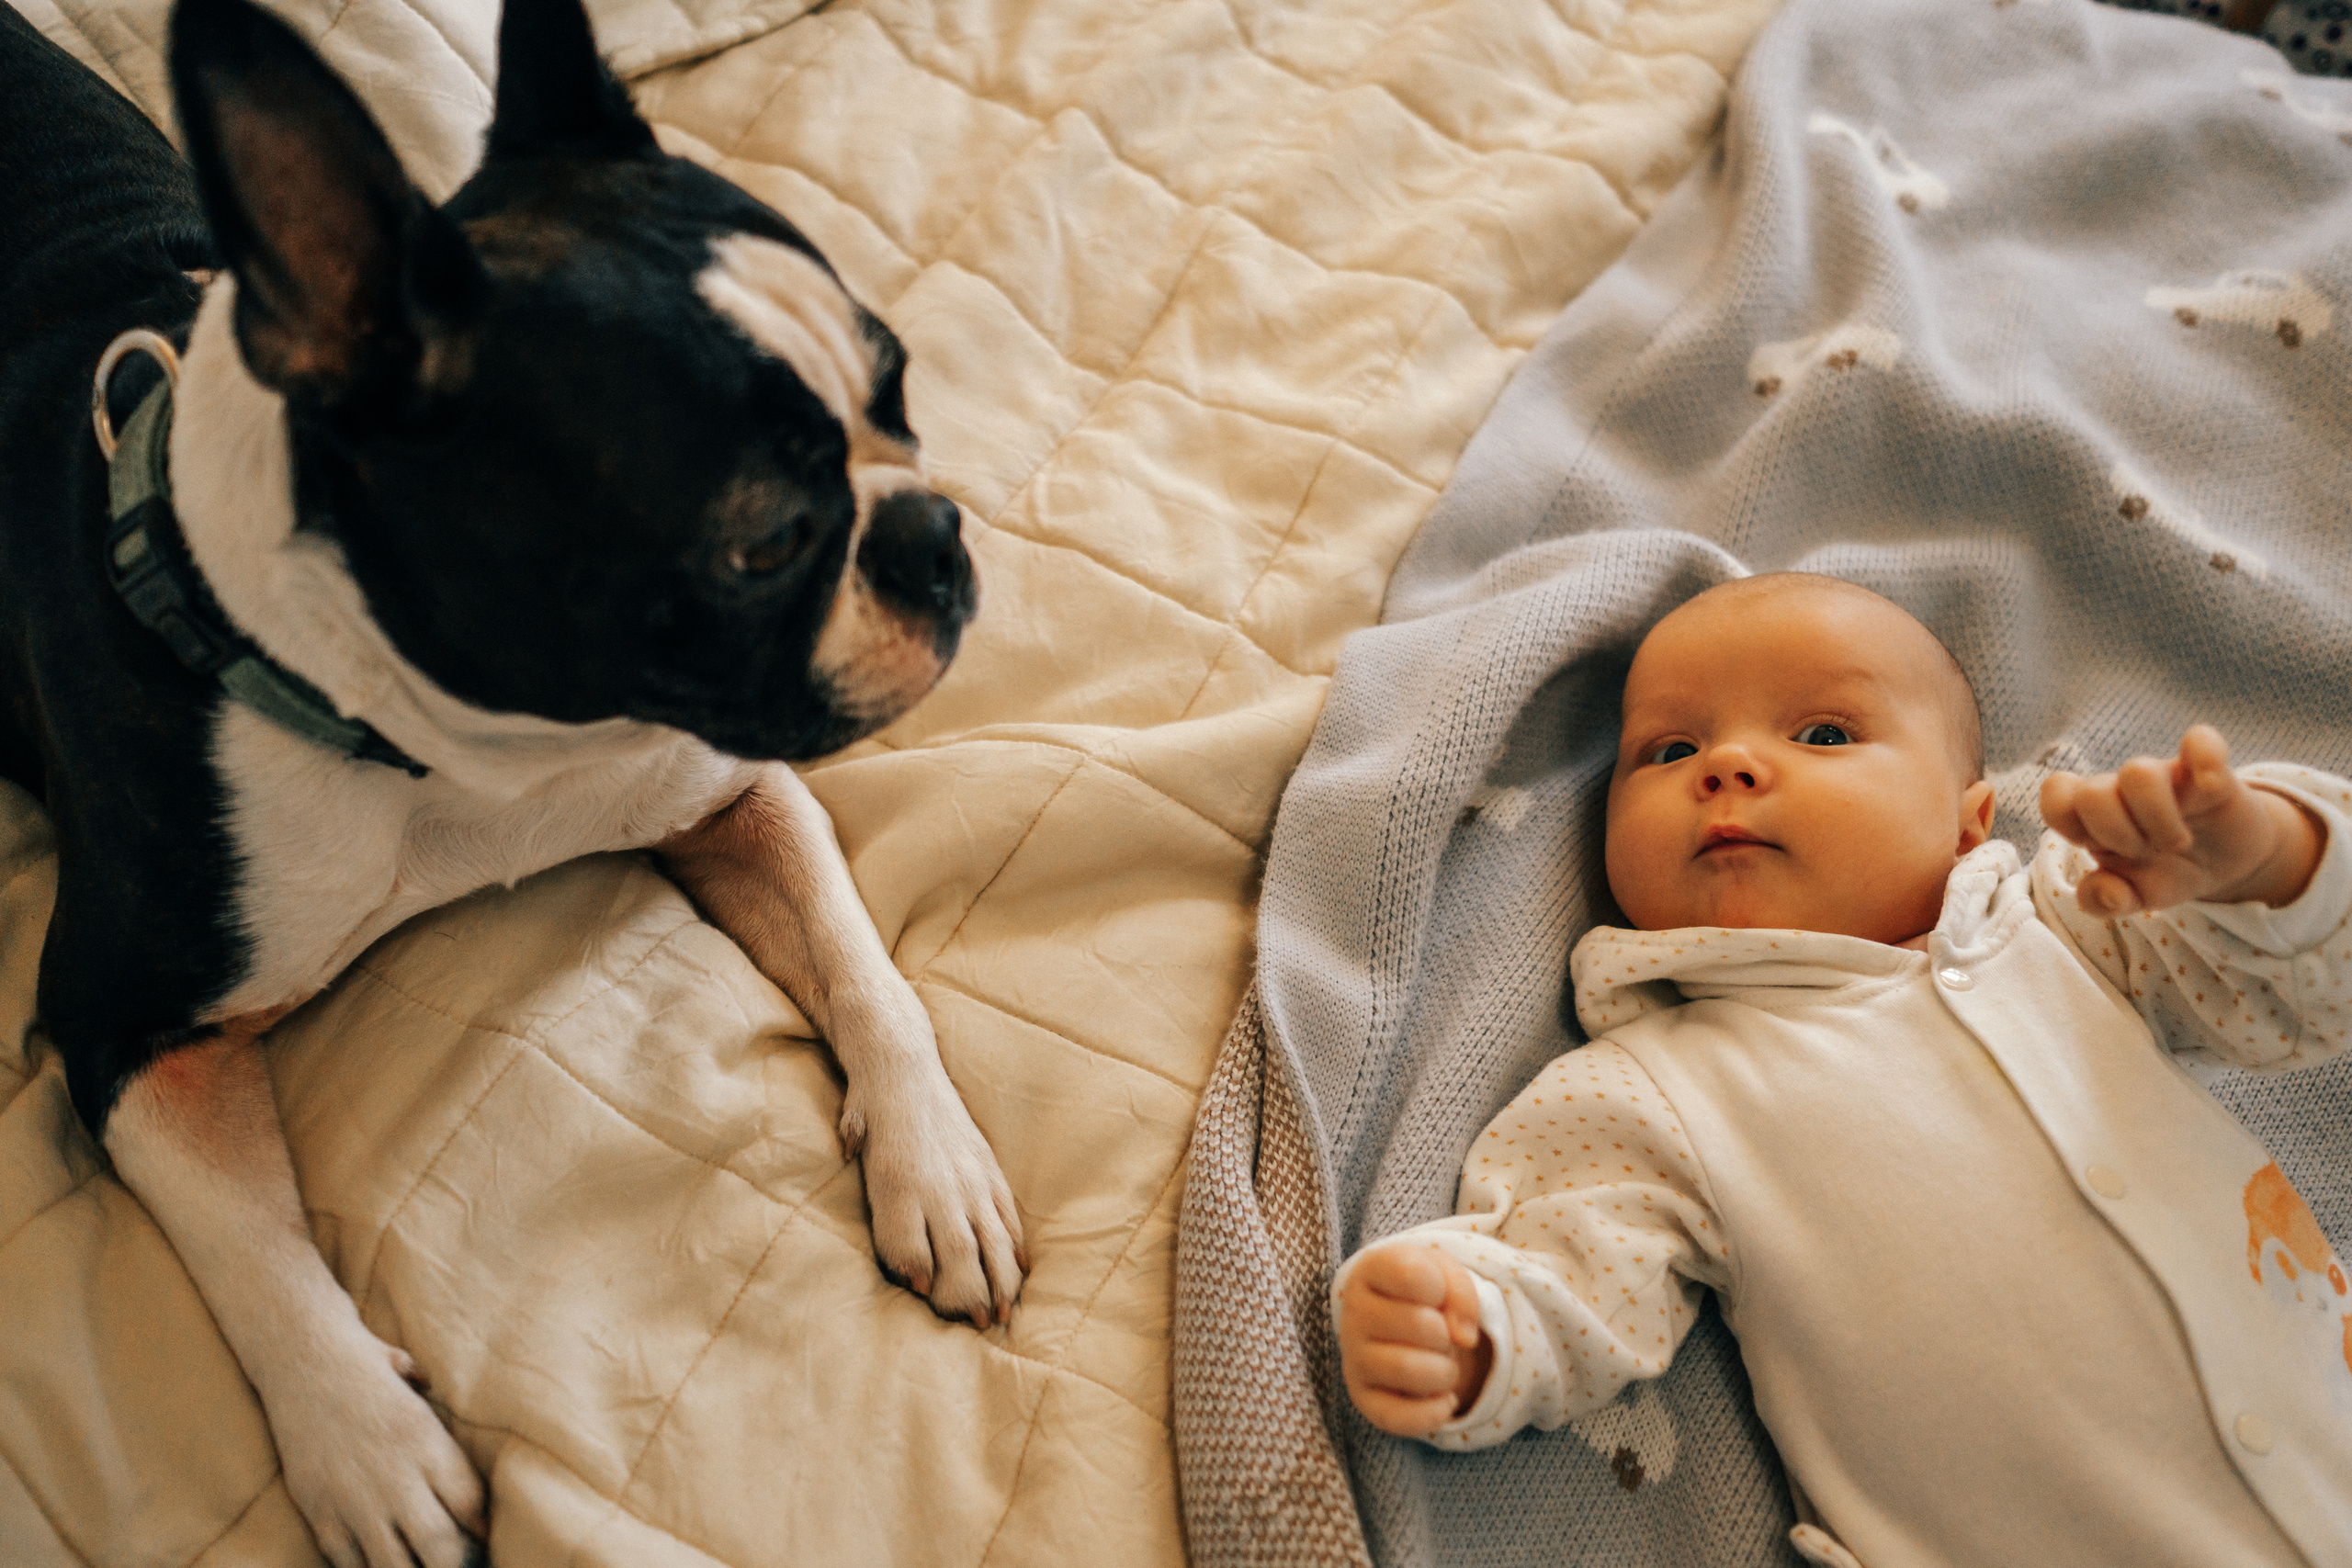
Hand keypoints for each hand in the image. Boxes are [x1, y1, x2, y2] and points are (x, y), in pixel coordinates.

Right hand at [1337, 1243, 1492, 1437]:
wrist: (1402, 1322)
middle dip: (1448, 1335)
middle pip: (1422, 1326)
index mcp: (1370, 1270)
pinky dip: (1436, 1413)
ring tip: (1439, 1364)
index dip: (1442, 1288)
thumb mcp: (1447, 1273)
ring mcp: (1354, 1358)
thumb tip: (1463, 1337)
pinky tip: (1443, 1399)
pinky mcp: (1362, 1398)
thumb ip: (1461, 1291)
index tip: (1436, 1295)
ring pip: (1412, 1371)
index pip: (1412, 1275)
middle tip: (1439, 1336)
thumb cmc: (1426, 1293)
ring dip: (1446, 1372)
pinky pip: (1399, 1418)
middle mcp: (1354, 1313)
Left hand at [2040, 725, 2324, 916]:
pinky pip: (2201, 741)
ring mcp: (2167, 776)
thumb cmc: (2168, 869)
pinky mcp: (2211, 770)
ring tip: (2177, 842)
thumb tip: (2104, 894)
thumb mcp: (2136, 895)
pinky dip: (2205, 761)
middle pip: (2093, 793)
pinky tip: (2210, 791)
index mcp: (2093, 815)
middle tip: (2145, 852)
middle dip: (2117, 835)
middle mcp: (2124, 788)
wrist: (2226, 862)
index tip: (2101, 850)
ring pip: (2138, 772)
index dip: (2070, 824)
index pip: (2056, 794)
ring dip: (2157, 819)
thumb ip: (2106, 900)